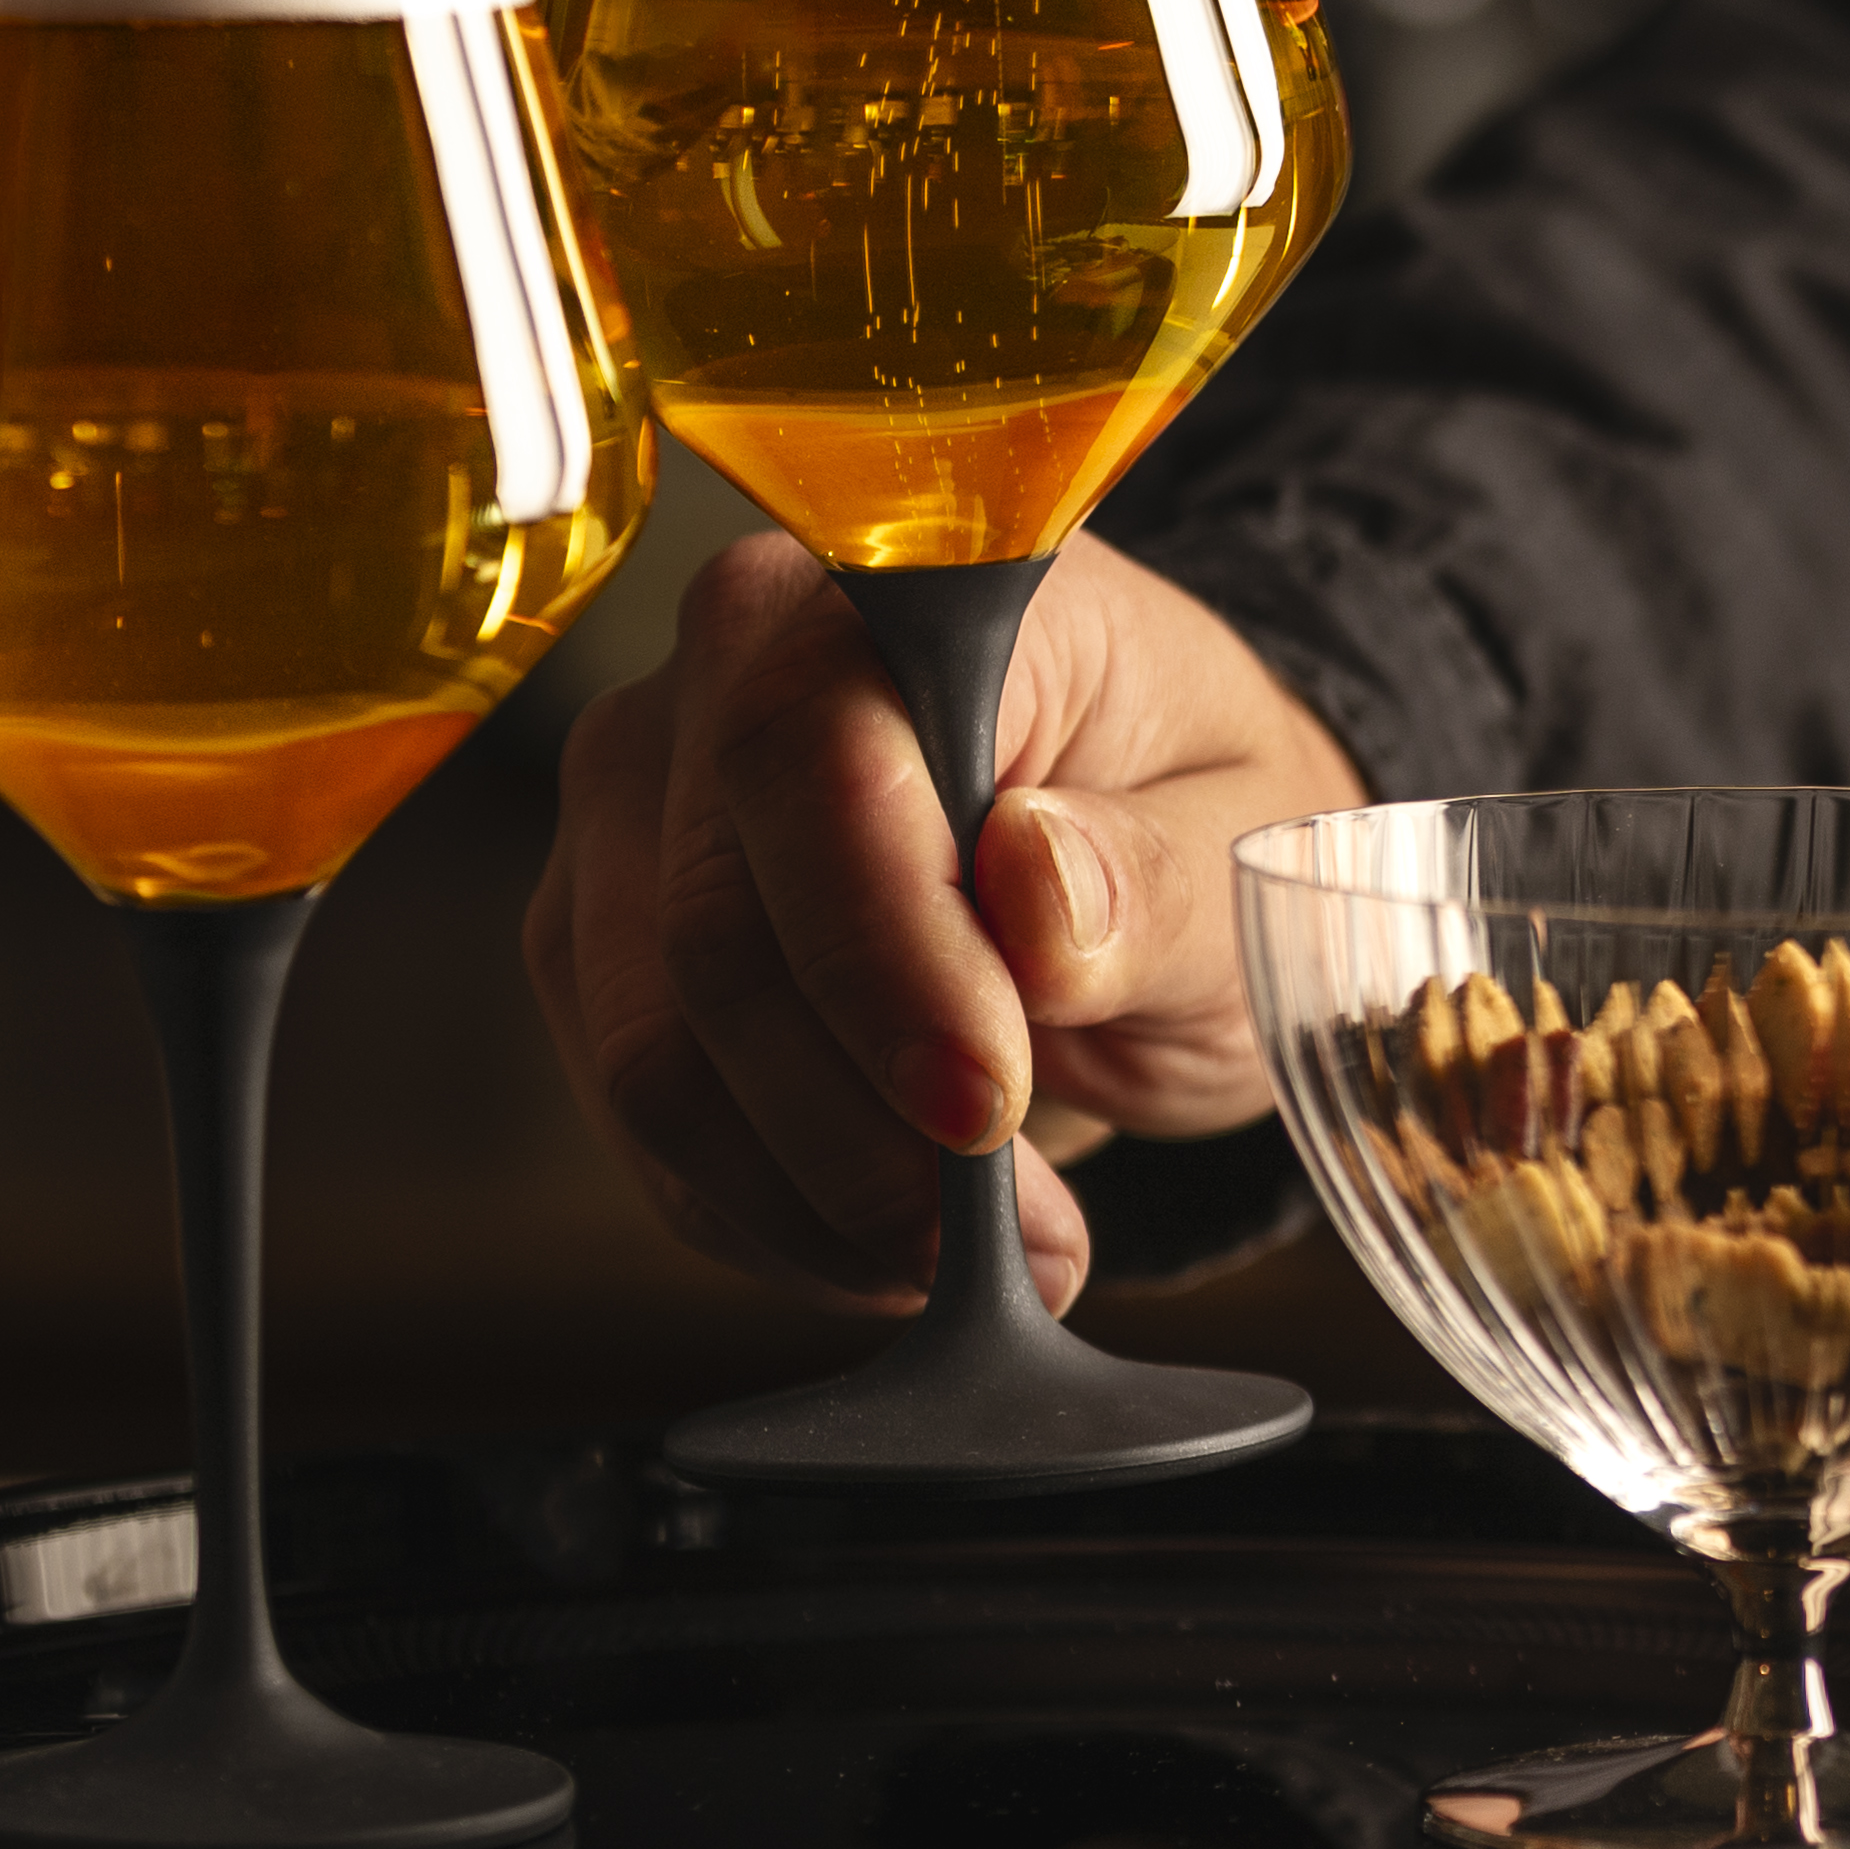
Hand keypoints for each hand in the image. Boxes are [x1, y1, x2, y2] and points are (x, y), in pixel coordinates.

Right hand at [526, 526, 1365, 1311]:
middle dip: (861, 1125)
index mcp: (897, 591)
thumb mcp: (1244, 841)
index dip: (882, 952)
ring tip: (984, 1257)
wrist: (1141, 863)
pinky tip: (895, 1246)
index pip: (810, 758)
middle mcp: (723, 673)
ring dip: (818, 1199)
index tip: (985, 1105)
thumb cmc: (1197, 818)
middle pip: (711, 929)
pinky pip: (639, 1123)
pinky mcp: (605, 942)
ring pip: (650, 1051)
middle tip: (1019, 1235)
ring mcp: (637, 811)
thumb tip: (1031, 885)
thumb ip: (1146, 867)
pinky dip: (770, 1217)